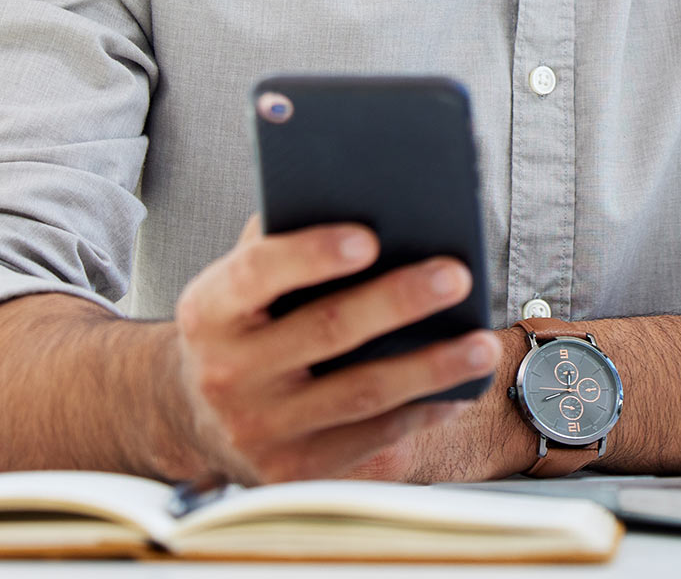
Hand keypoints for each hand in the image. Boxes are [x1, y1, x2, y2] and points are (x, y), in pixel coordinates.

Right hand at [170, 217, 506, 484]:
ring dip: (431, 366)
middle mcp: (226, 375)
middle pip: (325, 331)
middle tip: (454, 275)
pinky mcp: (297, 473)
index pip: (256, 274)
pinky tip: (459, 389)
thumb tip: (357, 207)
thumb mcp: (235, 289)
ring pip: (361, 393)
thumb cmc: (239, 331)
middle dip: (397, 301)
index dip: (312, 255)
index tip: (369, 239)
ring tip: (482, 342)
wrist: (199, 420)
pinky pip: (374, 439)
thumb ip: (278, 249)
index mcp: (207, 314)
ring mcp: (261, 430)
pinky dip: (423, 411)